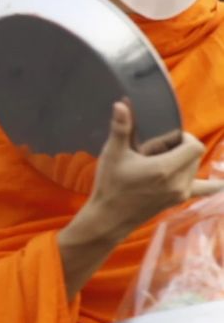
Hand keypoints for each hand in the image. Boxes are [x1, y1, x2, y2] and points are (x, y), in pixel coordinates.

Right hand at [59, 102, 223, 298]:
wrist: (109, 217)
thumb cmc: (110, 185)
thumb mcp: (113, 154)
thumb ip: (121, 128)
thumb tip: (121, 104)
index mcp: (165, 168)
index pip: (193, 145)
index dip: (184, 137)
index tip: (167, 138)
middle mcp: (178, 182)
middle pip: (194, 155)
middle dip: (181, 147)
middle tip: (157, 150)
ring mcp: (180, 193)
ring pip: (195, 168)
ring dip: (185, 160)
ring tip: (161, 162)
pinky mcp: (178, 200)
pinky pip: (204, 190)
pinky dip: (213, 185)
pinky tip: (222, 184)